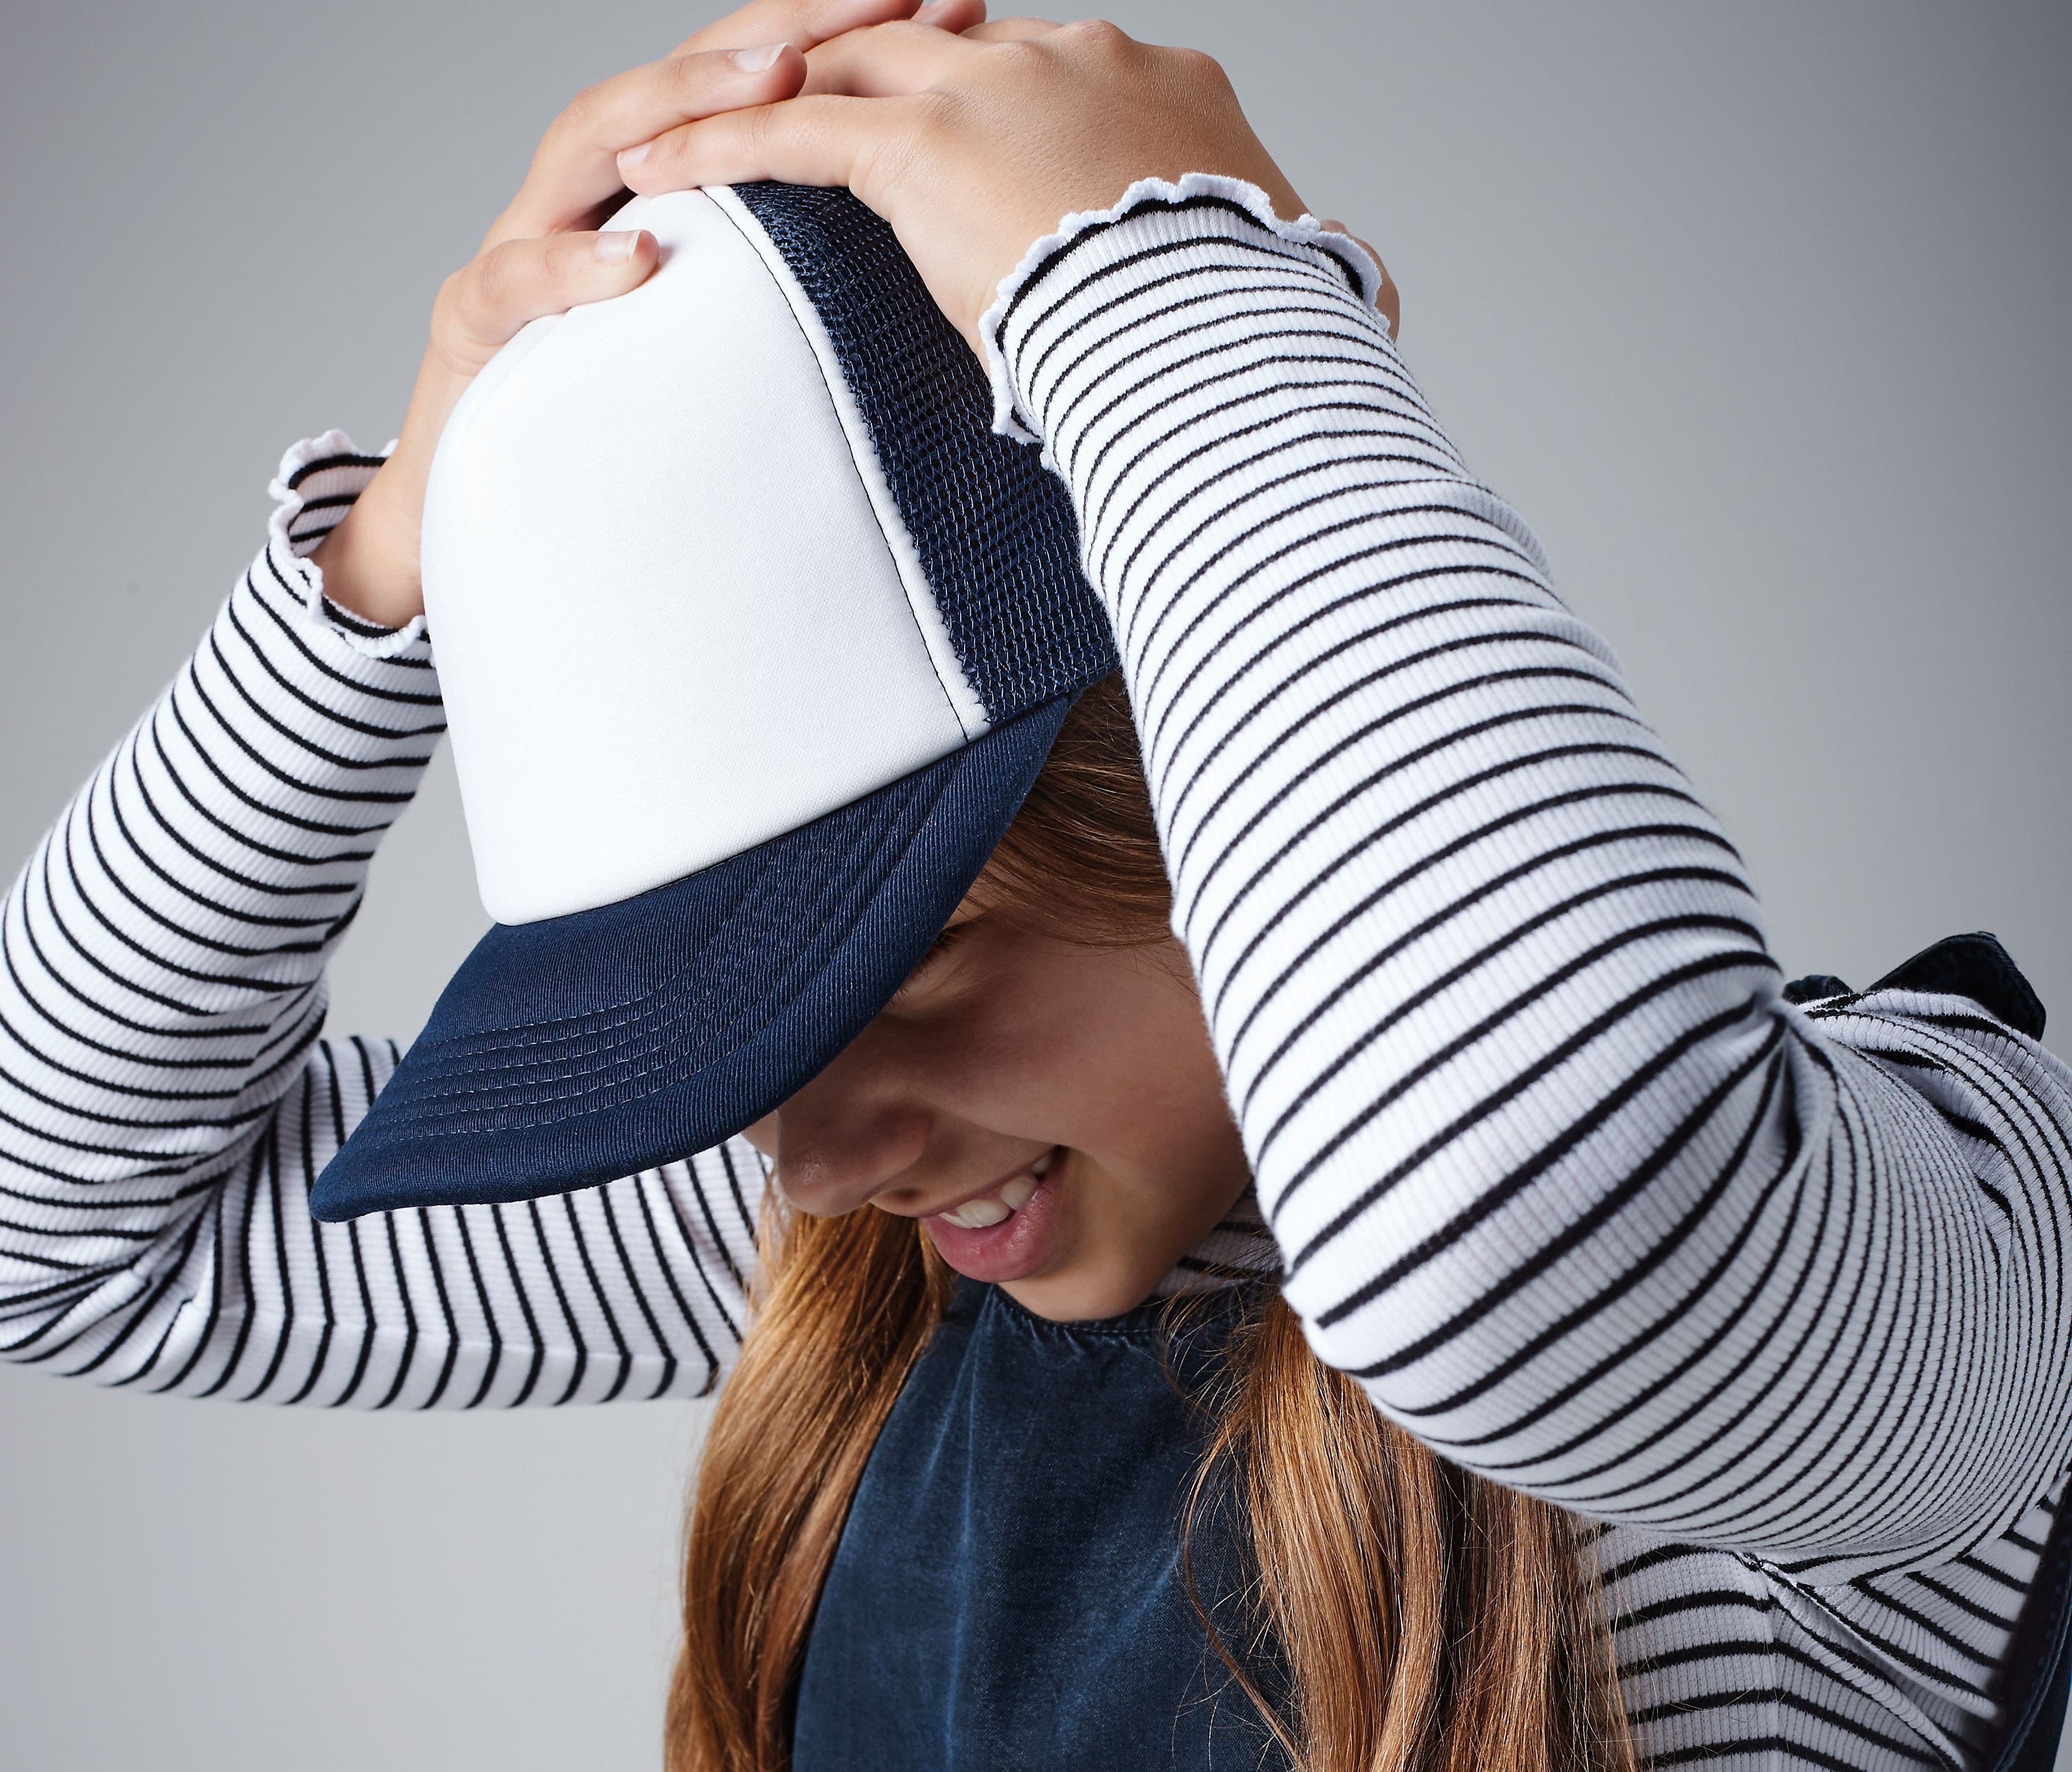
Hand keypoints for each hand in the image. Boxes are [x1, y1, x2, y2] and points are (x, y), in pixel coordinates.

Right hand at [314, 0, 986, 626]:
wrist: (486, 501)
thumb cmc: (620, 414)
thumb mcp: (726, 339)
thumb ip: (791, 283)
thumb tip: (921, 267)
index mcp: (651, 191)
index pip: (740, 89)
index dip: (831, 40)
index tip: (935, 12)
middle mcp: (584, 194)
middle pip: (672, 85)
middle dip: (771, 38)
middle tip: (867, 9)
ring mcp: (520, 246)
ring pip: (587, 142)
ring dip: (680, 106)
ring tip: (776, 85)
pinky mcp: (475, 324)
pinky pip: (516, 281)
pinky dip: (576, 267)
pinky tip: (639, 259)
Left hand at [613, 18, 1397, 355]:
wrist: (1230, 336)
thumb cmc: (1269, 328)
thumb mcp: (1287, 275)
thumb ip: (1276, 259)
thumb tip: (1343, 281)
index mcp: (1162, 86)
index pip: (1047, 74)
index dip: (990, 97)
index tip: (957, 133)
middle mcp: (1069, 59)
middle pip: (935, 45)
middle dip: (867, 67)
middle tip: (803, 97)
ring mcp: (991, 90)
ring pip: (848, 71)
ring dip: (766, 98)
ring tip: (692, 126)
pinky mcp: (919, 144)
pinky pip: (790, 135)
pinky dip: (719, 147)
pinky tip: (660, 166)